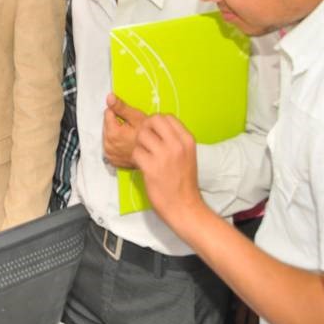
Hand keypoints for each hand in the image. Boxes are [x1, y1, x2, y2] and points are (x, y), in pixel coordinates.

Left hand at [102, 94, 146, 167]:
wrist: (155, 156)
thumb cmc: (150, 138)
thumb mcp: (137, 118)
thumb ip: (121, 107)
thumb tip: (110, 98)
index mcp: (112, 133)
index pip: (108, 112)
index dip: (119, 113)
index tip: (129, 119)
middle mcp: (108, 145)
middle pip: (106, 124)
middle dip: (117, 123)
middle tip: (131, 128)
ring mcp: (109, 154)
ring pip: (107, 135)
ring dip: (116, 133)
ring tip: (130, 136)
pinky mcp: (112, 159)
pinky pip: (110, 146)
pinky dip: (116, 144)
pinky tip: (126, 144)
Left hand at [132, 114, 205, 228]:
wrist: (184, 206)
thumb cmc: (183, 182)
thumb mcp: (187, 155)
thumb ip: (175, 139)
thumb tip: (156, 125)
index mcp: (187, 140)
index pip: (167, 116)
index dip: (156, 122)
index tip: (154, 133)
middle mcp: (177, 145)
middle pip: (153, 120)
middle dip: (145, 128)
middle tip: (146, 141)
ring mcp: (164, 156)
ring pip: (141, 135)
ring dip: (139, 144)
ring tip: (145, 155)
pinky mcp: (151, 167)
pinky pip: (136, 152)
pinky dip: (136, 158)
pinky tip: (143, 166)